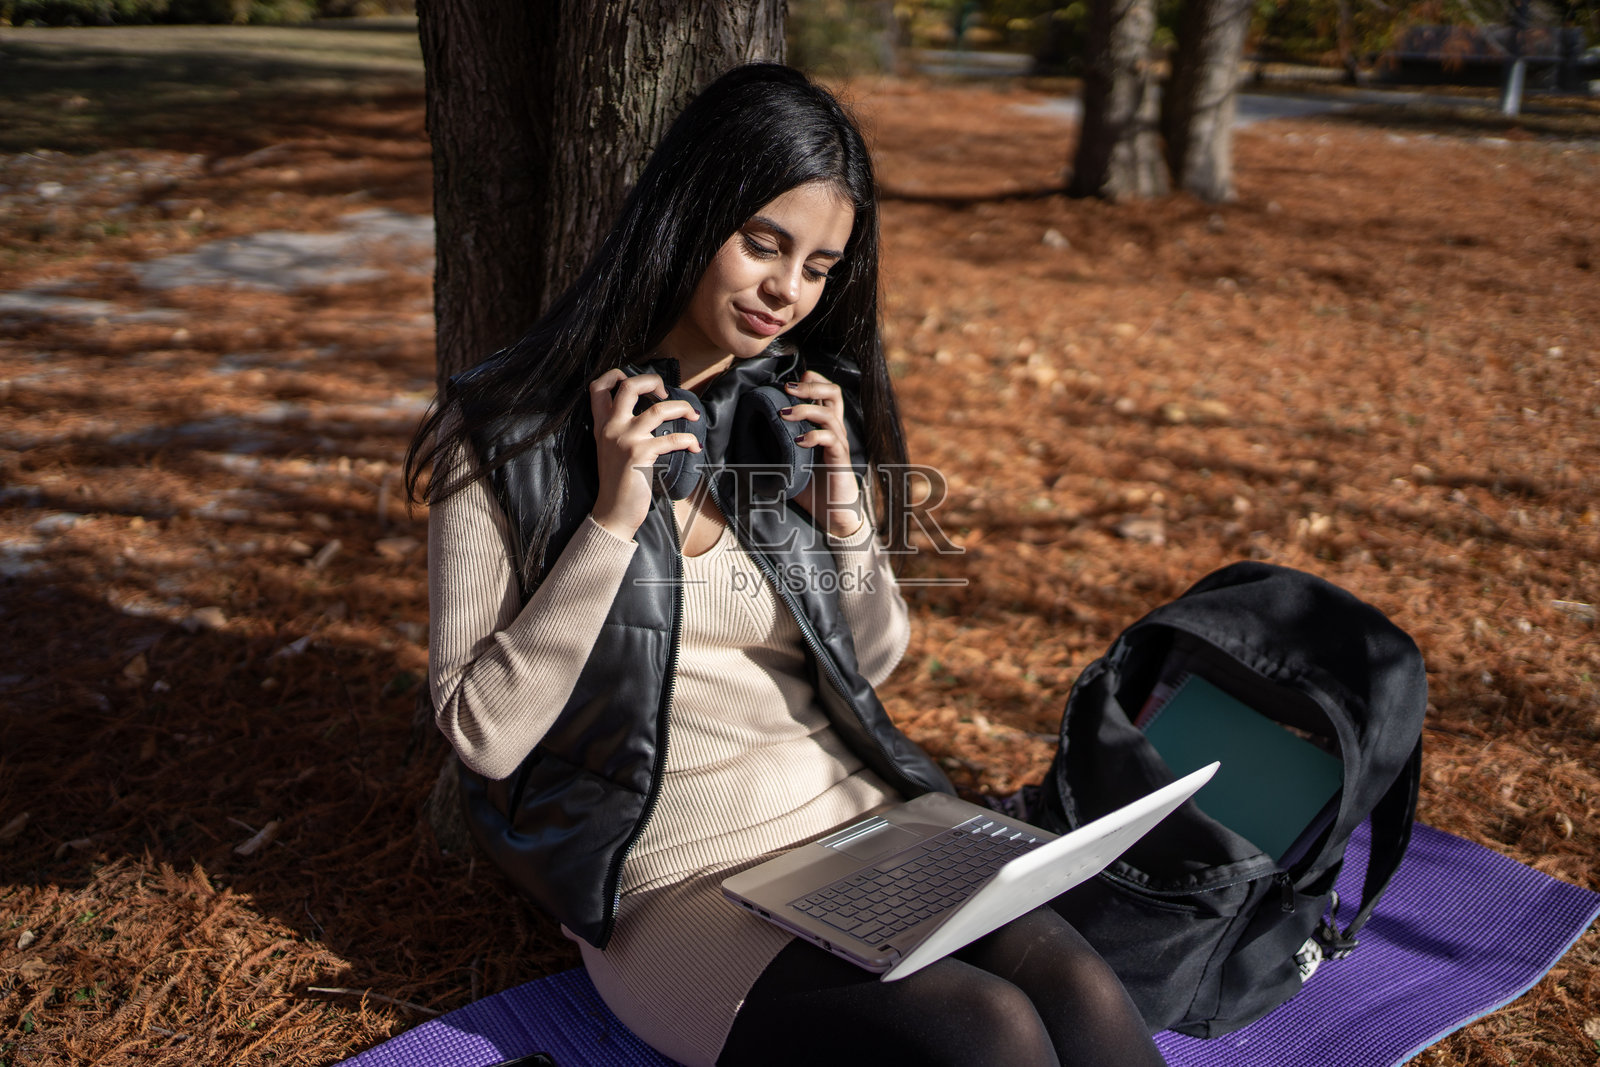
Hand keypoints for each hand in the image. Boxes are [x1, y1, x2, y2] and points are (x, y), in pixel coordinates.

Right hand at [588, 369, 700, 539]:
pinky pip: (672, 439)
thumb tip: (649, 412)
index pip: (599, 386)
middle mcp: (611, 428)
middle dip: (653, 380)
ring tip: (694, 415)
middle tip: (666, 393)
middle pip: (629, 386)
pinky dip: (689, 440)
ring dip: (682, 408)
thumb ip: (620, 429)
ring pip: (658, 409)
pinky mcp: (640, 455)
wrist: (613, 512)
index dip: (618, 374)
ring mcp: (625, 440)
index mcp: (602, 424)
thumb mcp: (611, 450)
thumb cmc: (618, 482)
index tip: (642, 383)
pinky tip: (694, 447)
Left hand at [780, 370, 866, 538]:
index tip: (787, 385)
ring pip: (829, 413)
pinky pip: (831, 439)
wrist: (831, 516)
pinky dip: (814, 436)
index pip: (827, 393)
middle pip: (834, 392)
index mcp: (826, 427)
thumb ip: (777, 447)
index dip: (812, 382)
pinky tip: (798, 441)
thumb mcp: (789, 462)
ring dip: (805, 409)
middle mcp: (836, 431)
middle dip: (810, 385)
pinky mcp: (840, 459)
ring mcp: (840, 443)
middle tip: (787, 388)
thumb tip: (743, 439)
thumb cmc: (811, 490)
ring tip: (784, 415)